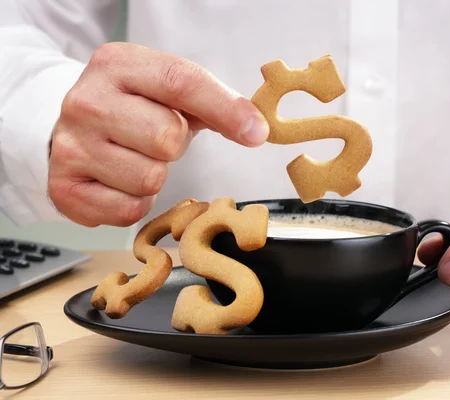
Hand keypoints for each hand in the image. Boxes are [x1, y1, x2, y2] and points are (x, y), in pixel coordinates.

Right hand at [48, 42, 268, 226]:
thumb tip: (257, 130)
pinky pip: (131, 210)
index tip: (257, 133)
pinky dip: (137, 201)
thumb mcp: (168, 92)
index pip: (180, 82)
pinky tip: (120, 181)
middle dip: (175, 145)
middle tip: (157, 139)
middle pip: (167, 137)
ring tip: (135, 158)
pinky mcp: (67, 190)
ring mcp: (71, 146)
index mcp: (116, 64)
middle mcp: (86, 101)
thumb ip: (214, 103)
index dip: (225, 109)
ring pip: (150, 178)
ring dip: (155, 175)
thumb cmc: (134, 109)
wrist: (73, 131)